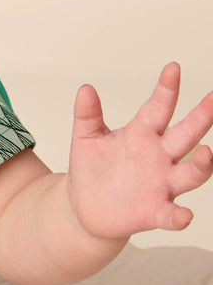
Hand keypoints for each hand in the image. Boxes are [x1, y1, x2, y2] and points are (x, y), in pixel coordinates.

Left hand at [68, 62, 212, 239]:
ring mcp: (160, 184)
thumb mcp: (86, 138)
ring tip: (206, 152)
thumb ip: (87, 115)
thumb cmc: (91, 169)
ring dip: (201, 164)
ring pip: (189, 173)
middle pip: (186, 135)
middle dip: (201, 118)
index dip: (167, 89)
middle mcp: (159, 157)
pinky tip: (184, 215)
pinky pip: (171, 215)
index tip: (173, 67)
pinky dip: (178, 216)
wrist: (83, 207)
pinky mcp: (153, 211)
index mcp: (142, 133)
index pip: (159, 107)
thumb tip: (85, 89)